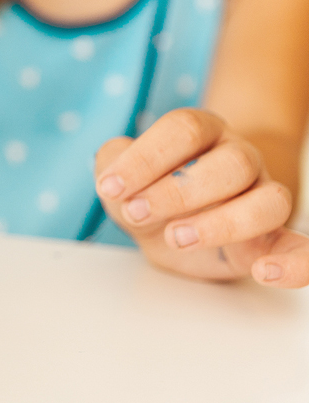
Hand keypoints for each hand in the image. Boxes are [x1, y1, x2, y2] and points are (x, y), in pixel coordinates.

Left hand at [95, 108, 308, 286]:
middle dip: (178, 191)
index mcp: (200, 132)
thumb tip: (114, 172)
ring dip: (222, 224)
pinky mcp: (272, 240)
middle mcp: (238, 157)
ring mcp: (261, 196)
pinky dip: (295, 263)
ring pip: (270, 202)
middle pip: (232, 162)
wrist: (168, 227)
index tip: (111, 187)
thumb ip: (111, 164)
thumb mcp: (118, 178)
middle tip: (137, 212)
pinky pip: (302, 248)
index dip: (146, 157)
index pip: (184, 129)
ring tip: (176, 238)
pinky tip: (264, 273)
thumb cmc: (146, 194)